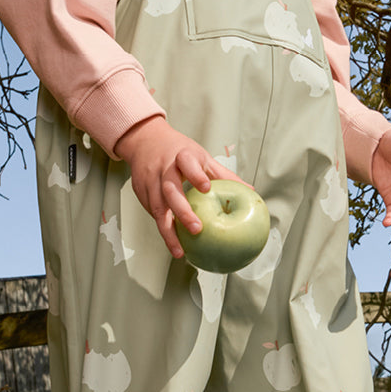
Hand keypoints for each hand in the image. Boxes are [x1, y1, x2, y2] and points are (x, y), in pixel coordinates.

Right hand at [115, 116, 245, 257]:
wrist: (146, 140)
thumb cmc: (178, 151)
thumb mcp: (202, 157)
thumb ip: (223, 175)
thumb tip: (249, 191)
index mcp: (182, 156)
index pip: (187, 162)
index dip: (195, 175)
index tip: (206, 188)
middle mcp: (164, 168)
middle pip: (170, 190)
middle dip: (182, 211)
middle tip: (196, 229)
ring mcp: (149, 180)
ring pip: (156, 207)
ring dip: (168, 231)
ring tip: (179, 251)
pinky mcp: (140, 191)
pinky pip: (151, 213)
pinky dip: (162, 228)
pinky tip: (172, 243)